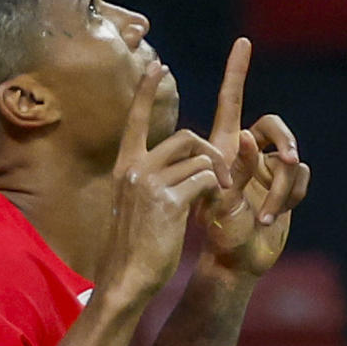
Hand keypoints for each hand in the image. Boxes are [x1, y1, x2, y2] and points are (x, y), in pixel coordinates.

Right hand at [97, 62, 228, 308]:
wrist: (127, 279)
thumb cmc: (135, 248)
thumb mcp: (135, 205)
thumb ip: (149, 179)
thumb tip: (175, 164)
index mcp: (125, 166)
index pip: (135, 119)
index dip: (146, 92)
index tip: (157, 66)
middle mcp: (134, 168)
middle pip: (185, 137)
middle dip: (211, 152)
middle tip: (221, 176)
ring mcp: (150, 183)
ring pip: (200, 159)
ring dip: (218, 175)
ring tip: (220, 196)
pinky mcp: (169, 201)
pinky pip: (205, 179)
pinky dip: (216, 190)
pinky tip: (214, 206)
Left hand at [198, 38, 308, 277]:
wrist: (235, 262)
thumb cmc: (217, 233)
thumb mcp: (218, 201)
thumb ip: (234, 168)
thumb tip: (245, 135)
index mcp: (225, 146)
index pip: (231, 100)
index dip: (237, 72)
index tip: (242, 42)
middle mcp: (249, 152)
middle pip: (274, 126)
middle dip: (284, 140)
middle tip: (286, 161)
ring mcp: (270, 170)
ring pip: (291, 160)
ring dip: (282, 189)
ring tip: (267, 215)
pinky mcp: (287, 189)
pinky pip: (301, 179)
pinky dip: (290, 198)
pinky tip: (273, 218)